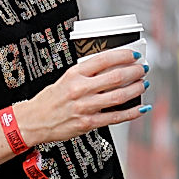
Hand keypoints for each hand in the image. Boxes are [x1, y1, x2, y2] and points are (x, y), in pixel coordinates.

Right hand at [15, 46, 148, 144]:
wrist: (35, 121)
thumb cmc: (51, 99)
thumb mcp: (66, 78)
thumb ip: (88, 73)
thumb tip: (114, 66)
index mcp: (75, 74)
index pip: (104, 59)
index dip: (123, 55)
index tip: (134, 55)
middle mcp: (81, 89)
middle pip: (116, 77)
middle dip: (135, 71)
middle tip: (143, 69)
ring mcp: (86, 107)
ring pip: (119, 96)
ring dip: (136, 89)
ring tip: (143, 84)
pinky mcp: (89, 123)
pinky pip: (116, 117)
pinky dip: (132, 112)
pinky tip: (141, 107)